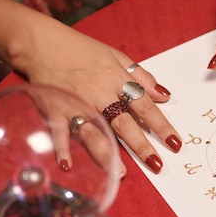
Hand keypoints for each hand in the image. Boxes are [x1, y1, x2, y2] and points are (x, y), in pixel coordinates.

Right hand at [22, 26, 181, 175]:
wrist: (41, 42)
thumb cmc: (80, 49)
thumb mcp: (116, 56)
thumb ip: (141, 77)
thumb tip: (164, 95)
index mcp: (116, 80)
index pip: (145, 106)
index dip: (161, 125)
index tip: (174, 143)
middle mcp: (98, 95)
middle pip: (123, 124)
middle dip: (141, 146)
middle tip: (156, 164)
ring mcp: (75, 104)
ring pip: (94, 133)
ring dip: (107, 154)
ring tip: (121, 174)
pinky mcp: (53, 110)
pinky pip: (59, 132)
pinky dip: (62, 148)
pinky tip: (69, 165)